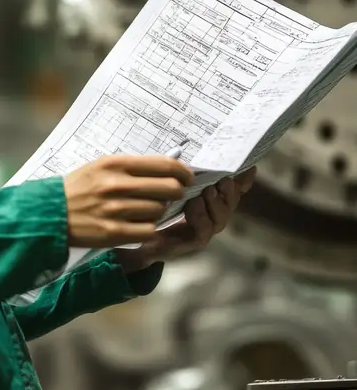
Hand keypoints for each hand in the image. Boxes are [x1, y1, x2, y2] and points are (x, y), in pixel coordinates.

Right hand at [64, 154, 193, 248]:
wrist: (50, 213)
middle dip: (176, 193)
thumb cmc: (78, 188)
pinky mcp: (113, 232)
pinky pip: (149, 231)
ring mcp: (116, 209)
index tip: (187, 178)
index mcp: (116, 164)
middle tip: (172, 196)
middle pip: (169, 189)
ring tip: (147, 211)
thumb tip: (168, 167)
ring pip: (159, 211)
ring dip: (158, 212)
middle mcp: (117, 185)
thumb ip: (132, 167)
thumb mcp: (101, 167)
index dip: (183, 172)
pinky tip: (140, 226)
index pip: (166, 165)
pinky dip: (149, 230)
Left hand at [115, 167, 256, 272]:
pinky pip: (204, 230)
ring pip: (221, 217)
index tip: (250, 168)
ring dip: (215, 203)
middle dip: (229, 190)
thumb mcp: (170, 182)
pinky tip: (193, 206)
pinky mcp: (194, 241)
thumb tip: (183, 149)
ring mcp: (206, 229)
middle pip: (231, 201)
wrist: (140, 232)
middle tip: (222, 179)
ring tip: (207, 191)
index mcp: (211, 197)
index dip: (244, 179)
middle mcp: (213, 213)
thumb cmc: (156, 203)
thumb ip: (181, 170)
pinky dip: (201, 217)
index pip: (234, 188)